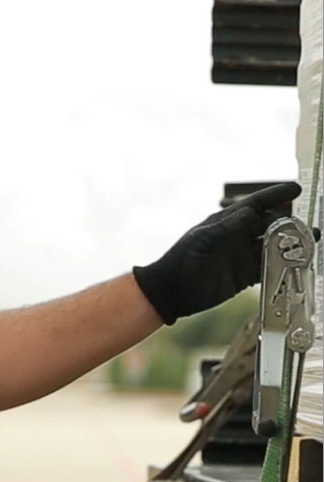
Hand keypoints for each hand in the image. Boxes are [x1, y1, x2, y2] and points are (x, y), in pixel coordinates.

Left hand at [132, 182, 301, 324]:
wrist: (171, 292)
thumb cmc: (180, 261)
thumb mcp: (202, 241)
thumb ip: (226, 228)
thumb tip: (249, 212)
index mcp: (227, 222)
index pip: (256, 204)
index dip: (276, 196)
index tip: (296, 189)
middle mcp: (238, 237)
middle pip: (271, 225)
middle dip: (290, 224)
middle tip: (307, 228)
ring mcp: (242, 256)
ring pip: (274, 247)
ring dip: (292, 246)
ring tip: (311, 244)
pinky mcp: (244, 276)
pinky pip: (269, 268)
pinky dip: (283, 267)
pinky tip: (297, 266)